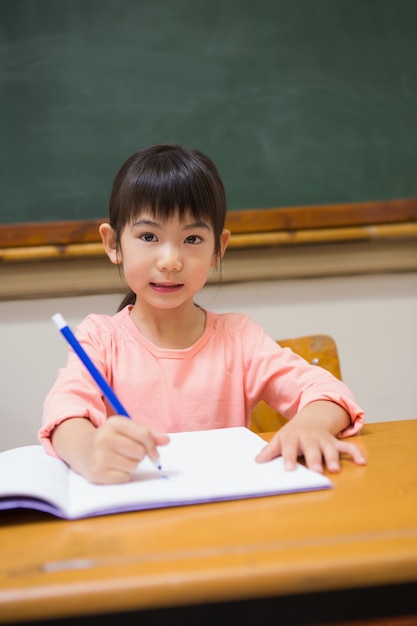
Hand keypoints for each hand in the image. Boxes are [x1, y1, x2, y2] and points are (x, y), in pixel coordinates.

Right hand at [52, 416, 169, 483]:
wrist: (82, 450)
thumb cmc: (111, 439)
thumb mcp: (127, 430)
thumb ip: (148, 434)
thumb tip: (167, 441)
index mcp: (114, 423)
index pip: (144, 435)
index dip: (153, 446)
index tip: (155, 453)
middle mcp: (105, 437)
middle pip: (140, 452)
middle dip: (139, 455)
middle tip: (128, 454)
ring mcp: (99, 455)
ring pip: (133, 466)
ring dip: (131, 466)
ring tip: (119, 460)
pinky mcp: (97, 472)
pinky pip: (124, 478)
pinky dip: (122, 475)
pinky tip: (113, 468)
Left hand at [255, 401, 366, 473]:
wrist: (311, 418)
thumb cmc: (293, 434)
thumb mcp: (280, 438)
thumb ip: (270, 450)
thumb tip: (257, 461)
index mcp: (293, 437)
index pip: (289, 447)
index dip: (288, 457)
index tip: (288, 469)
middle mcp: (309, 438)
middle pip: (312, 449)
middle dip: (314, 459)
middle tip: (315, 471)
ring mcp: (323, 440)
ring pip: (329, 448)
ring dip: (333, 458)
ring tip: (334, 469)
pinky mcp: (335, 442)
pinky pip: (347, 447)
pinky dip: (355, 453)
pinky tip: (362, 462)